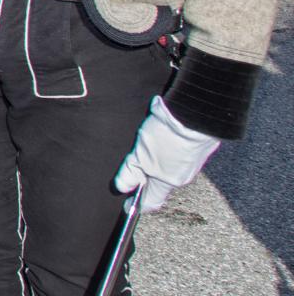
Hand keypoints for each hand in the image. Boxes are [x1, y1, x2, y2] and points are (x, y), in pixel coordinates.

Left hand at [115, 96, 221, 213]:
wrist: (194, 112)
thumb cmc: (169, 135)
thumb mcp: (141, 154)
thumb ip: (131, 172)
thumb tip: (122, 187)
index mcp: (168, 182)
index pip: (152, 201)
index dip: (138, 205)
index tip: (127, 206)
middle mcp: (182, 175)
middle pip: (160, 182)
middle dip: (145, 177)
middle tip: (131, 168)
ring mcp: (191, 161)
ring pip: (168, 165)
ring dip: (156, 159)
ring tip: (143, 147)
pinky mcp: (195, 145)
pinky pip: (176, 151)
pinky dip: (166, 147)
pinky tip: (158, 136)